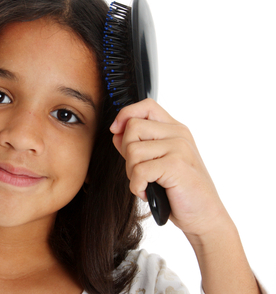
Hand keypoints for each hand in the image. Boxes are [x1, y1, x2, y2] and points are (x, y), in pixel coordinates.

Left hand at [109, 98, 228, 236]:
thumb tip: (117, 131)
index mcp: (175, 130)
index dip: (126, 114)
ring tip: (147, 183)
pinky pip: (139, 171)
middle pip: (133, 127)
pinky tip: (149, 192)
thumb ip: (138, 145)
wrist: (204, 216)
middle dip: (126, 153)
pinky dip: (137, 187)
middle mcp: (178, 134)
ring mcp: (179, 148)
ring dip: (132, 173)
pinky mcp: (176, 165)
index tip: (116, 130)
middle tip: (140, 173)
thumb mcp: (157, 162)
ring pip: (132, 150)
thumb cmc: (180, 191)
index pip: (146, 105)